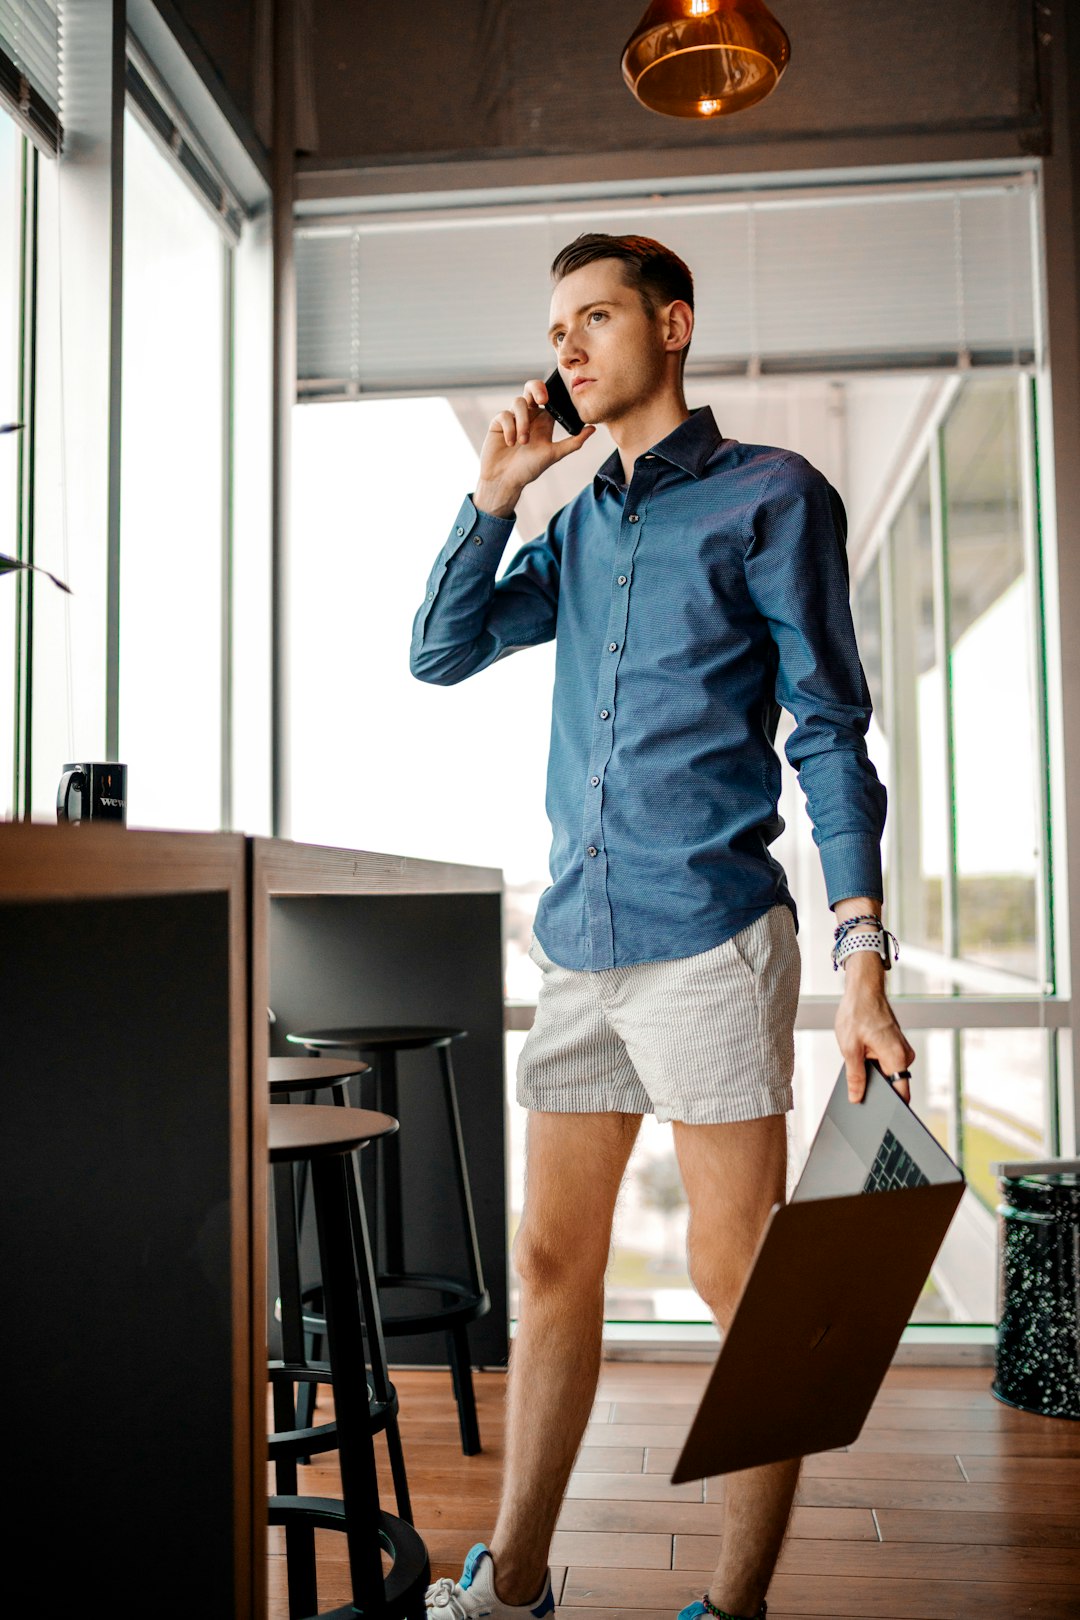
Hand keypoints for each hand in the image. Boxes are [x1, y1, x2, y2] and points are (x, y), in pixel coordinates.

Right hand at [474, 378, 594, 516]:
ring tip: (524, 442)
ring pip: (518, 402)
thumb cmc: (529, 469)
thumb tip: (593, 429)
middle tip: (542, 400)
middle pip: (531, 387)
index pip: (549, 397)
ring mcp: (513, 418)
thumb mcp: (554, 455)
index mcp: (544, 420)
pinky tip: (511, 443)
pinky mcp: (498, 423)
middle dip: (537, 388)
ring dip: (522, 421)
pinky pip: (504, 415)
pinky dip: (509, 428)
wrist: (505, 480)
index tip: (554, 400)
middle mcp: (529, 415)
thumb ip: (573, 442)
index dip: (552, 391)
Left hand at [835, 954, 915, 1104]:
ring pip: (888, 1073)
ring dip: (873, 1071)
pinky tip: (862, 1052)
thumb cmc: (857, 1012)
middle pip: (893, 1085)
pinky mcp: (896, 1046)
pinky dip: (874, 1062)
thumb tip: (857, 1097)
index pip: (901, 1094)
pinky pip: (887, 1062)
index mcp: (896, 1057)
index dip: (890, 1106)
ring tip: (859, 1055)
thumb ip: (855, 1076)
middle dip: (876, 1086)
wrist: (864, 989)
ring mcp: (901, 1050)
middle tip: (857, 1080)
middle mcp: (904, 1055)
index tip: (878, 1113)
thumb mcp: (850, 1048)